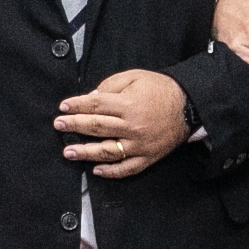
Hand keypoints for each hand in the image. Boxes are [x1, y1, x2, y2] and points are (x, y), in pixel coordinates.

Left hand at [56, 69, 190, 178]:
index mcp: (128, 104)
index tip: (63, 107)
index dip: (77, 106)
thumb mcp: (135, 77)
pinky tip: (96, 170)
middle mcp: (132, 126)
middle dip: (74, 126)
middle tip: (58, 125)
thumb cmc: (160, 89)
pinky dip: (111, 172)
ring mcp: (139, 145)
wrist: (189, 106)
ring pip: (107, 151)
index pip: (95, 105)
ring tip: (69, 152)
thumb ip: (111, 85)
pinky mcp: (148, 157)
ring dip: (86, 152)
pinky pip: (127, 168)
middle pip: (97, 127)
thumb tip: (90, 99)